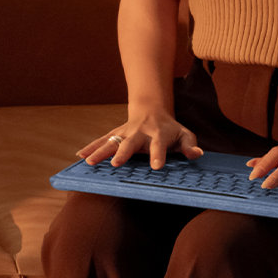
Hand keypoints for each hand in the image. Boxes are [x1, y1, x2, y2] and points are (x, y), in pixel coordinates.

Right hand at [78, 111, 204, 169]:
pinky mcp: (114, 134)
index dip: (158, 155)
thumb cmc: (170, 130)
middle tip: (115, 163)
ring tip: (89, 161)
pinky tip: (80, 156)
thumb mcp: (184, 135)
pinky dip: (90, 147)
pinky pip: (101, 140)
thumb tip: (198, 154)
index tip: (157, 167)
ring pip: (111, 141)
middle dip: (123, 152)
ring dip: (100, 150)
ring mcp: (125, 132)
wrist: (152, 110)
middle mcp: (139, 133)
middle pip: (130, 143)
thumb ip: (190, 145)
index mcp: (158, 134)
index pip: (159, 145)